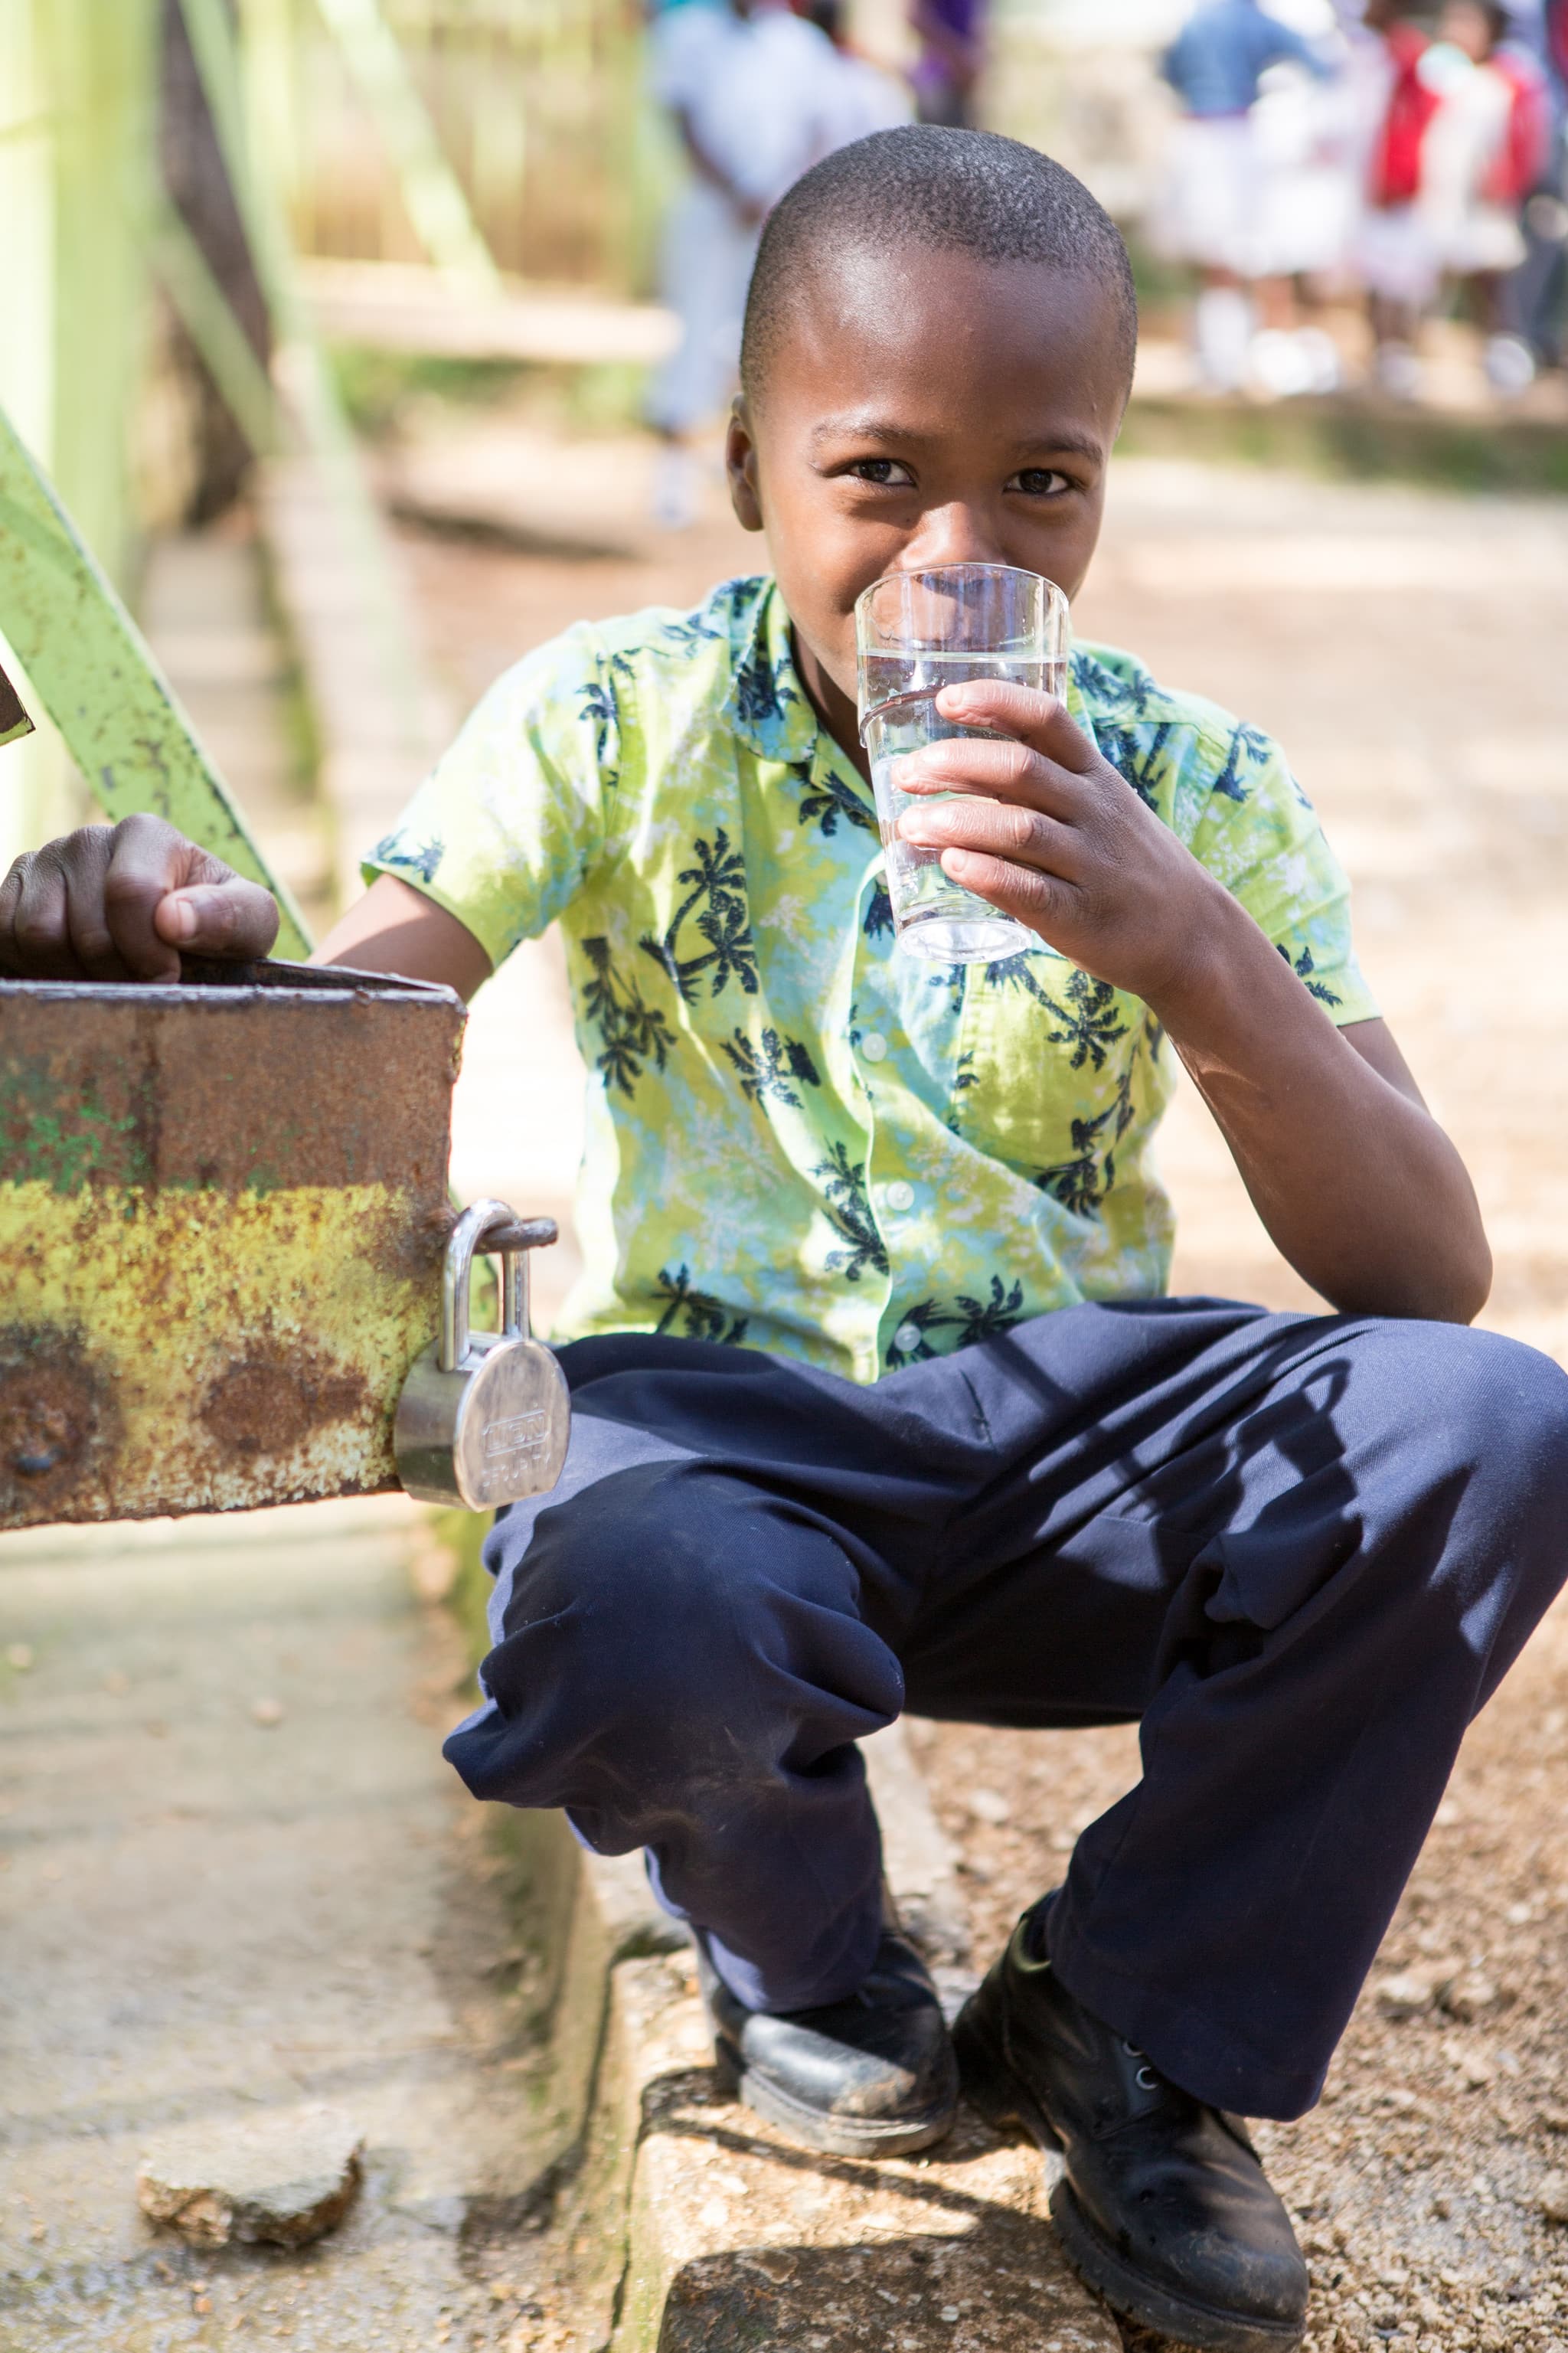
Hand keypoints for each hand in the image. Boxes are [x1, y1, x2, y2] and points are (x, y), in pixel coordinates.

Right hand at [0, 814, 279, 982]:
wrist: (175, 941)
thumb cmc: (216, 929)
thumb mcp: (250, 925)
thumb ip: (229, 917)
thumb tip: (172, 919)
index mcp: (146, 834)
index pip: (129, 892)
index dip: (148, 952)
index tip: (168, 976)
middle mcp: (89, 838)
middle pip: (85, 927)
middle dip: (117, 972)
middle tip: (139, 980)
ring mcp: (44, 861)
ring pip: (38, 935)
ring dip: (76, 974)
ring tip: (110, 974)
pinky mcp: (12, 890)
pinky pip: (4, 938)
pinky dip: (38, 969)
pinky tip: (74, 968)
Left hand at [893, 680, 1230, 1009]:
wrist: (1192, 934)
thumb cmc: (1126, 864)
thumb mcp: (1100, 807)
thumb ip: (1039, 787)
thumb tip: (948, 768)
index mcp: (1095, 776)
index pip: (1047, 720)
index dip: (994, 701)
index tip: (945, 700)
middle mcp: (1095, 812)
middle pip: (1021, 770)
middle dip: (955, 764)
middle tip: (906, 773)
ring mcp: (1091, 865)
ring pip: (1019, 830)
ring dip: (956, 822)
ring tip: (908, 825)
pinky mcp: (1081, 917)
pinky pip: (1031, 890)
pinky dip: (988, 875)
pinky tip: (951, 865)